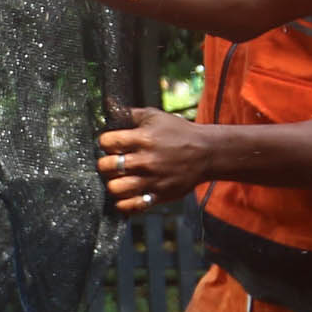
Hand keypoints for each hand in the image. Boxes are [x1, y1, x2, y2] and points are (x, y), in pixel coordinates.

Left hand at [97, 106, 215, 209]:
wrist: (206, 153)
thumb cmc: (179, 133)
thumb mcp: (156, 117)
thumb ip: (130, 114)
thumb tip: (109, 106)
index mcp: (143, 138)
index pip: (107, 142)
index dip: (105, 142)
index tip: (111, 144)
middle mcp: (145, 160)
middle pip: (106, 166)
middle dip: (105, 163)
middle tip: (112, 162)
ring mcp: (151, 180)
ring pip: (115, 188)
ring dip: (113, 183)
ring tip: (119, 178)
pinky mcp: (158, 195)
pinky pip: (132, 206)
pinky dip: (124, 203)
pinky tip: (126, 194)